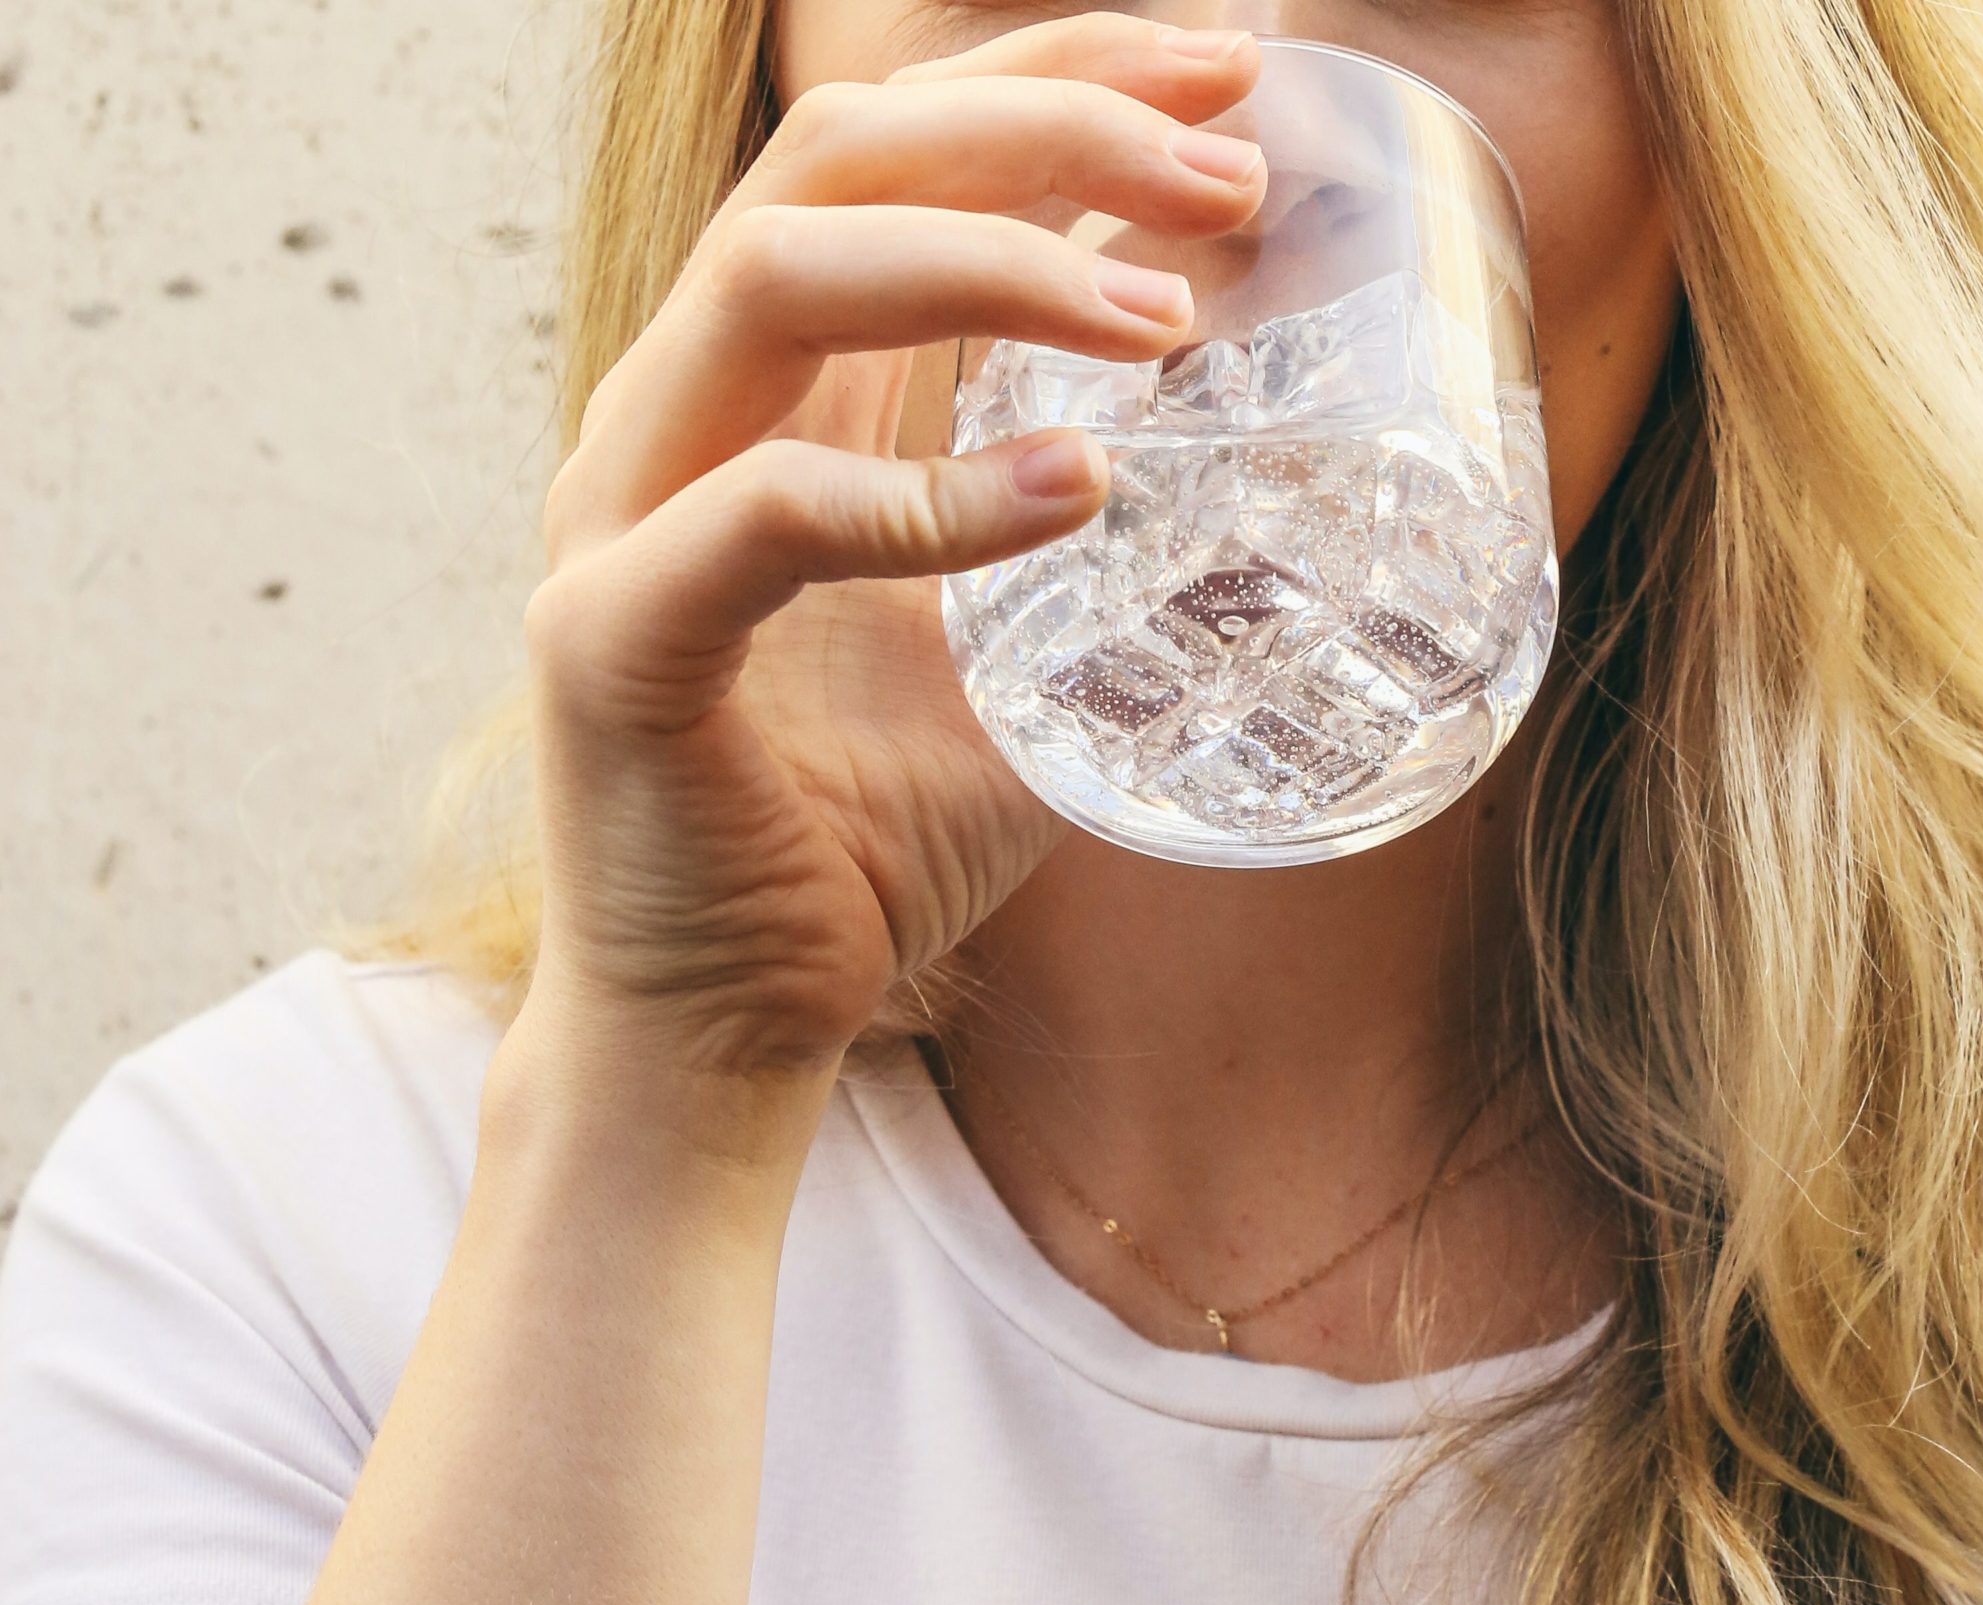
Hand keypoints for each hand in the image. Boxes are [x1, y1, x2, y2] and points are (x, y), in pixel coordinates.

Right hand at [519, 14, 1264, 1078]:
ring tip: (1167, 317)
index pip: (894, 162)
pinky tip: (1077, 488)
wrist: (730, 1027)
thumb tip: (1265, 485)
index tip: (1228, 72)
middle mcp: (683, 416)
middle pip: (835, 162)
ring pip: (778, 279)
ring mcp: (626, 513)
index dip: (1055, 80)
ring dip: (992, 264)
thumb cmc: (865, 842)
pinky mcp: (614, 641)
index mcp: (769, 399)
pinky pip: (768, 517)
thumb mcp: (1013, 661)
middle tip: (1226, 163)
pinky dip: (930, 496)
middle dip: (1042, 122)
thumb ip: (1087, 551)